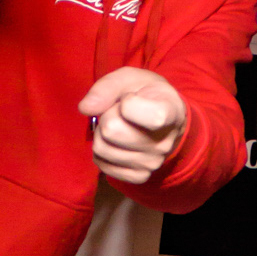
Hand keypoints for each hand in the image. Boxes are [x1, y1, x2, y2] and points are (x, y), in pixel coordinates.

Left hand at [80, 67, 186, 184]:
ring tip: (119, 126)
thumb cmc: (146, 94)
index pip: (137, 112)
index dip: (126, 102)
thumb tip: (86, 108)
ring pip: (101, 148)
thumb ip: (107, 86)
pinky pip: (102, 164)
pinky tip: (117, 142)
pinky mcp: (139, 177)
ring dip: (102, 134)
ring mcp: (152, 164)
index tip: (134, 98)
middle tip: (120, 113)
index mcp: (170, 113)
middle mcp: (164, 143)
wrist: (165, 120)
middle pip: (110, 130)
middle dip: (107, 116)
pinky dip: (103, 151)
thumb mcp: (131, 78)